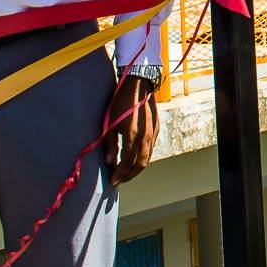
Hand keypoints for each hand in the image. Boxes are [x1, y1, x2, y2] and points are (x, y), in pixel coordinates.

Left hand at [105, 71, 159, 185]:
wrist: (139, 85)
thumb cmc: (120, 102)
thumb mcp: (110, 122)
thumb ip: (110, 143)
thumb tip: (109, 162)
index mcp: (133, 135)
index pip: (127, 162)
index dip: (120, 174)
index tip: (112, 181)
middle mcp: (146, 136)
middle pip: (140, 164)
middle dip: (129, 176)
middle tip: (119, 181)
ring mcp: (153, 133)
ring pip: (148, 158)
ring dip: (136, 169)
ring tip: (125, 173)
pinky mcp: (156, 130)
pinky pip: (151, 150)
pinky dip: (143, 159)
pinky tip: (134, 160)